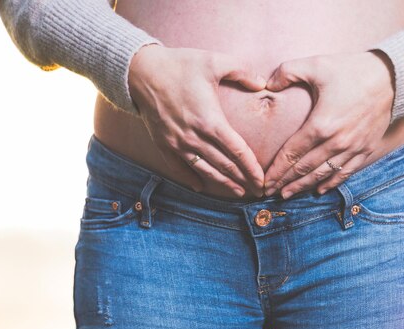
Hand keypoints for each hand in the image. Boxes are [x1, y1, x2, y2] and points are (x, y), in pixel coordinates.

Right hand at [128, 44, 266, 196]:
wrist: (141, 71)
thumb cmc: (179, 65)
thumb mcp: (214, 61)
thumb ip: (242, 71)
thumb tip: (262, 84)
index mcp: (210, 121)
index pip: (238, 151)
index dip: (252, 168)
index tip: (262, 180)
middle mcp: (195, 137)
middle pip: (225, 166)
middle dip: (243, 180)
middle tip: (257, 191)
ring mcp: (178, 143)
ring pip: (205, 170)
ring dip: (223, 184)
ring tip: (237, 192)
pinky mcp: (164, 144)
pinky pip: (179, 168)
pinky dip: (191, 178)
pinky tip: (201, 187)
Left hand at [263, 50, 394, 198]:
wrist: (392, 77)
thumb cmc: (351, 70)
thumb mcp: (316, 64)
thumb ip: (286, 72)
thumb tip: (266, 84)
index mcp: (321, 124)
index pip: (292, 154)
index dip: (276, 170)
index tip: (264, 181)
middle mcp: (336, 142)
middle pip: (304, 169)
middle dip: (285, 182)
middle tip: (270, 192)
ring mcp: (353, 148)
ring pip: (323, 174)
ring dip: (303, 186)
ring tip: (288, 194)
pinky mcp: (366, 149)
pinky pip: (346, 172)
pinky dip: (330, 182)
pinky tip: (319, 189)